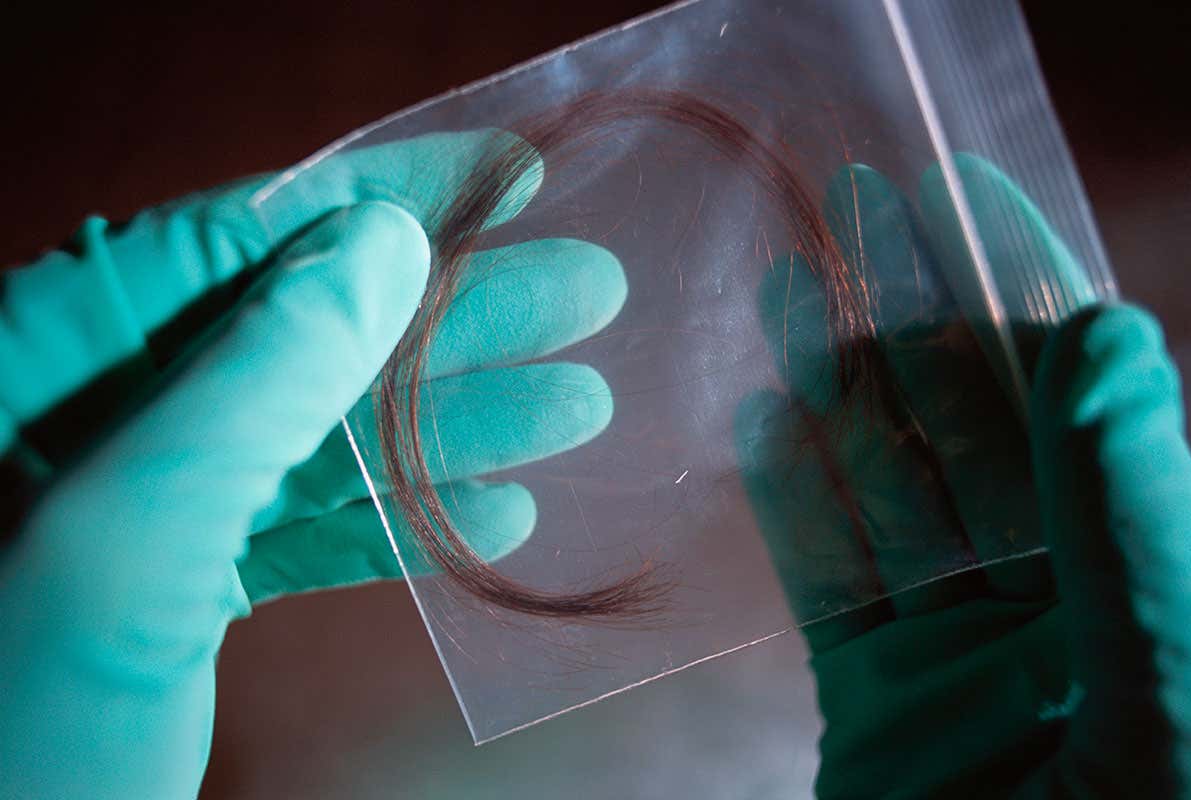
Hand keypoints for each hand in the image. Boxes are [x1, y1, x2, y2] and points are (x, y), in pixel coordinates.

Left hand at [0, 131, 626, 796]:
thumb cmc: (11, 748)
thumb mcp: (125, 542)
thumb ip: (251, 383)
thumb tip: (381, 244)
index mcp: (33, 369)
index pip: (230, 241)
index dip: (379, 195)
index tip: (506, 177)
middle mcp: (87, 421)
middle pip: (298, 335)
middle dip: (452, 316)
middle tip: (589, 290)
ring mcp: (141, 510)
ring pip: (319, 439)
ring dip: (455, 427)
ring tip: (580, 408)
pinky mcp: (183, 591)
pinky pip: (306, 532)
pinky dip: (404, 524)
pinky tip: (498, 513)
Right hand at [737, 156, 1190, 796]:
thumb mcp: (1163, 702)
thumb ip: (1129, 528)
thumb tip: (1106, 345)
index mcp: (1155, 604)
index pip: (1087, 414)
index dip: (1029, 298)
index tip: (971, 205)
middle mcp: (1065, 620)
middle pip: (976, 439)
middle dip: (913, 323)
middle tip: (856, 220)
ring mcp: (966, 668)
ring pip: (892, 501)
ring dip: (837, 394)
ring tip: (788, 292)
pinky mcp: (882, 718)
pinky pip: (835, 591)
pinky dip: (797, 506)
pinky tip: (767, 425)